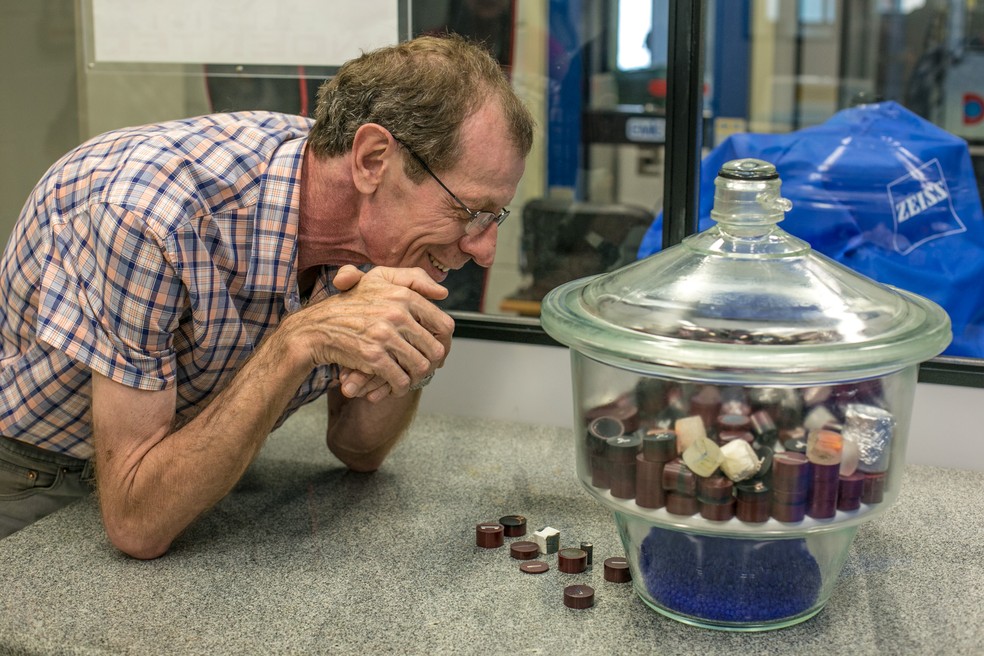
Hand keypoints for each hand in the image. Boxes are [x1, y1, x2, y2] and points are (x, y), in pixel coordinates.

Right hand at [300, 265, 453, 401]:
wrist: (315, 329)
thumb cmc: (349, 305)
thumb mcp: (378, 280)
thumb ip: (414, 279)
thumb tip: (443, 292)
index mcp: (403, 296)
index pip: (444, 324)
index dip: (444, 342)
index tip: (436, 350)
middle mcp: (397, 314)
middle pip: (435, 349)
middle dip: (431, 364)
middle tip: (423, 368)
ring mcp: (385, 336)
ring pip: (420, 366)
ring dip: (417, 378)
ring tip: (409, 378)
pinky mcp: (373, 357)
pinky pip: (400, 379)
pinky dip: (400, 387)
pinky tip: (395, 386)